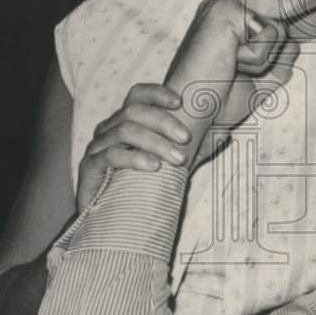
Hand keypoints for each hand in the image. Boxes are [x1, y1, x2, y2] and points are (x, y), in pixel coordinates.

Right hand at [76, 83, 194, 212]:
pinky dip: (135, 158)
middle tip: (187, 139)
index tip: (180, 102)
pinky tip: (154, 167)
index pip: (138, 94)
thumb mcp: (174, 163)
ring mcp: (97, 147)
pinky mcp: (89, 167)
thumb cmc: (146, 187)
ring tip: (178, 159)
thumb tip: (226, 135)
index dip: (157, 93)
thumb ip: (194, 147)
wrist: (115, 220)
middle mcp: (109, 129)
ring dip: (156, 142)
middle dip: (164, 122)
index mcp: (126, 122)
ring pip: (125, 130)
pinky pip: (111, 155)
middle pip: (133, 110)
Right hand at [164, 0, 299, 161]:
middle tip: (231, 70)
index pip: (273, 33)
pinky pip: (270, 34)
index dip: (266, 62)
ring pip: (278, 31)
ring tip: (229, 65)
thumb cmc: (217, 101)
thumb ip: (278, 63)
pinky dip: (255, 58)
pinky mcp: (227, 11)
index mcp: (226, 22)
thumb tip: (295, 44)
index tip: (234, 72)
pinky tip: (228, 61)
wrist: (195, 115)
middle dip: (265, 61)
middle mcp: (224, 8)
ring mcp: (224, 6)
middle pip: (280, 29)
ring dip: (260, 61)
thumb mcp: (257, 81)